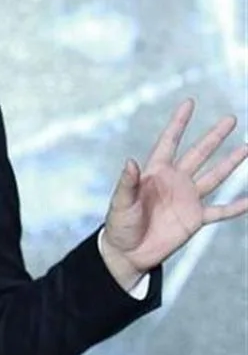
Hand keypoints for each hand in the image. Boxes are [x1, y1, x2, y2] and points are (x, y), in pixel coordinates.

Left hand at [101, 99, 247, 288]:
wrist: (128, 251)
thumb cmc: (119, 224)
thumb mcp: (120, 202)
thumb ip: (127, 183)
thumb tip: (130, 161)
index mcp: (154, 171)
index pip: (169, 141)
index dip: (179, 122)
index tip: (190, 103)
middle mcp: (174, 180)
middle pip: (198, 153)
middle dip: (214, 136)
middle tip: (231, 119)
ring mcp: (187, 198)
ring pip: (214, 176)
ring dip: (230, 163)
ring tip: (247, 148)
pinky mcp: (196, 218)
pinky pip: (220, 211)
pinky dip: (237, 207)